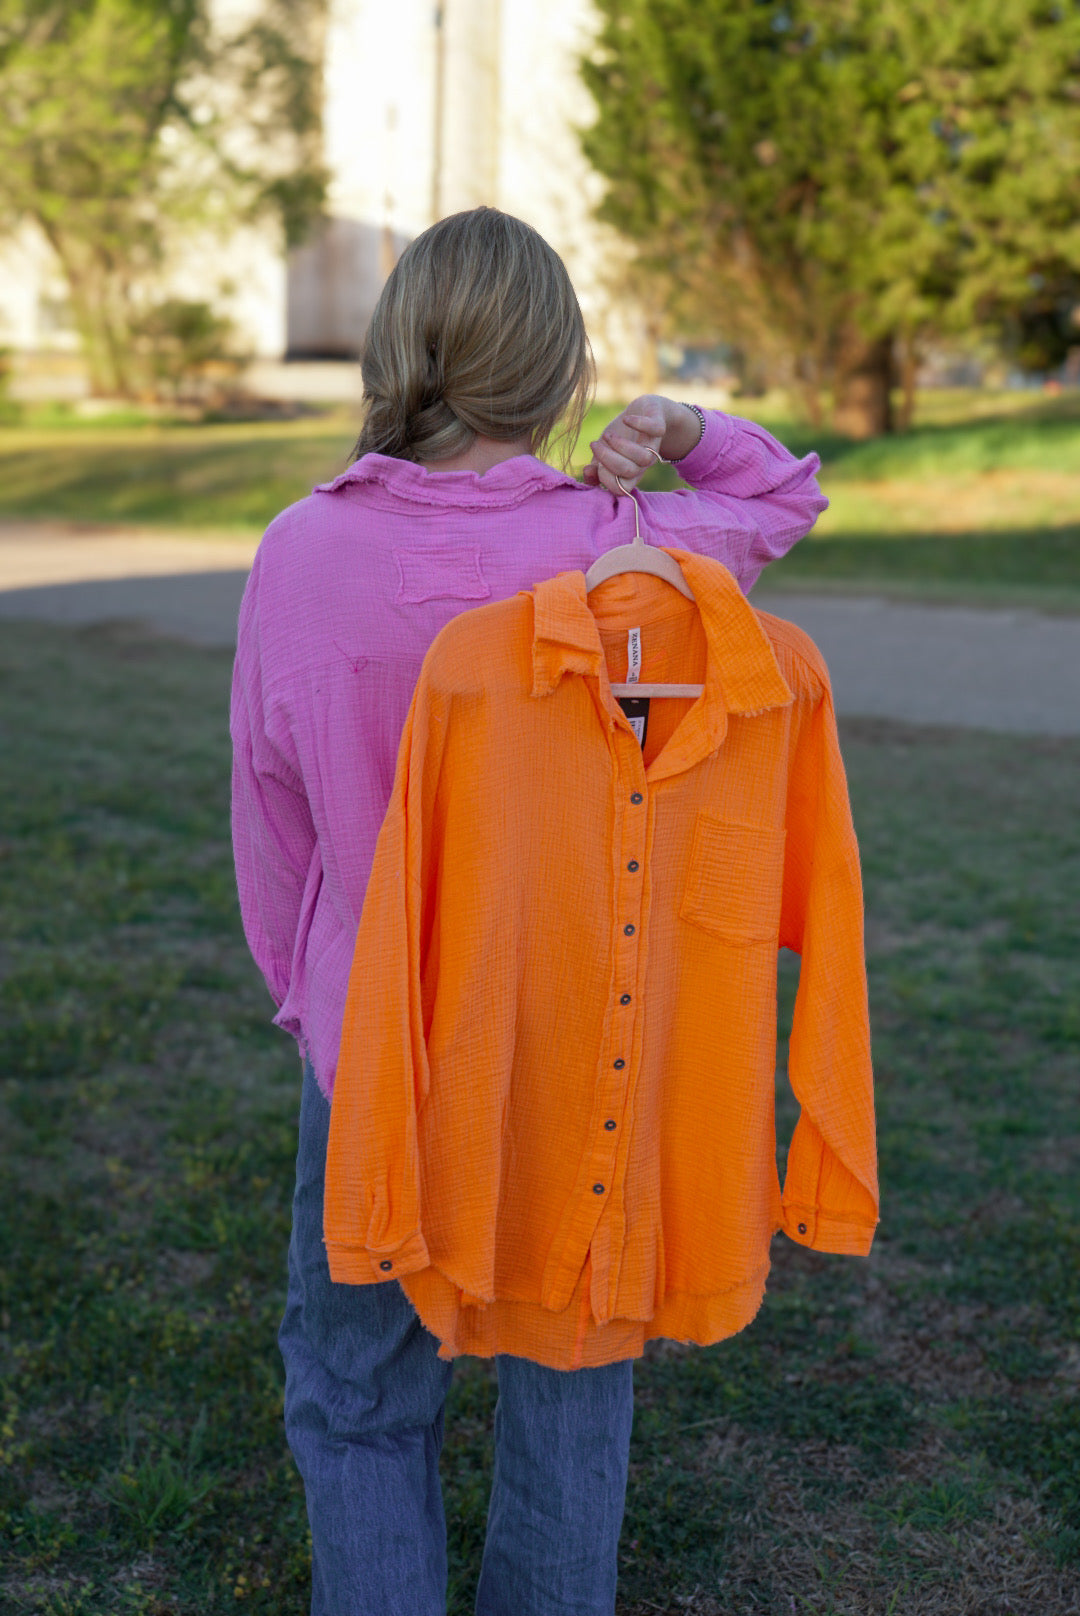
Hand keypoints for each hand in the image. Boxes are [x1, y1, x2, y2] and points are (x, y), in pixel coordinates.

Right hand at [581, 396, 702, 492]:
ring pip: (643, 458)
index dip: (605, 478)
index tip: (593, 463)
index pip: (620, 488)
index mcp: (630, 473)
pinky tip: (625, 419)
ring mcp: (652, 445)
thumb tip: (587, 473)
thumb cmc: (623, 435)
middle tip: (594, 444)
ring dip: (621, 446)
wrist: (647, 412)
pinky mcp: (659, 426)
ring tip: (606, 435)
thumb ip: (596, 466)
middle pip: (629, 472)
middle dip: (607, 458)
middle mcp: (643, 463)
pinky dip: (639, 424)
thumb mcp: (606, 450)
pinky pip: (656, 429)